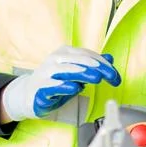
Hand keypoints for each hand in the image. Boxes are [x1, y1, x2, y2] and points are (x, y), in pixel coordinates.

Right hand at [1, 46, 120, 120]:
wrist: (29, 94)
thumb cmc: (56, 82)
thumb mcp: (75, 72)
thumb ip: (91, 65)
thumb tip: (110, 58)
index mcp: (65, 53)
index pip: (88, 55)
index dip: (103, 64)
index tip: (116, 76)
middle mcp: (55, 59)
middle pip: (80, 61)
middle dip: (98, 68)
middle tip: (112, 76)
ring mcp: (46, 72)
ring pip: (67, 71)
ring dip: (83, 74)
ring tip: (97, 78)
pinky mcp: (41, 87)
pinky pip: (53, 86)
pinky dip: (64, 86)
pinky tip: (75, 88)